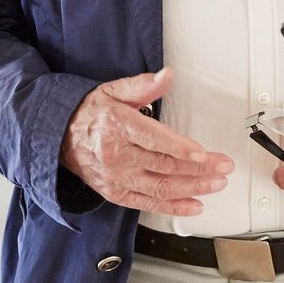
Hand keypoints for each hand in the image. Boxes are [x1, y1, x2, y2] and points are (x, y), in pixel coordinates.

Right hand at [60, 67, 233, 215]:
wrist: (59, 137)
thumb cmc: (90, 113)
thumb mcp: (114, 90)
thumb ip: (143, 86)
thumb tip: (167, 75)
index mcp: (118, 126)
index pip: (154, 139)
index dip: (180, 148)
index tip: (203, 154)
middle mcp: (117, 154)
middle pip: (164, 165)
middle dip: (199, 169)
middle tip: (224, 166)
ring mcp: (116, 177)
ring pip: (161, 187)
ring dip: (193, 188)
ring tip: (217, 183)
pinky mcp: (116, 193)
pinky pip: (148, 204)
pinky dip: (174, 207)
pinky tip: (195, 205)